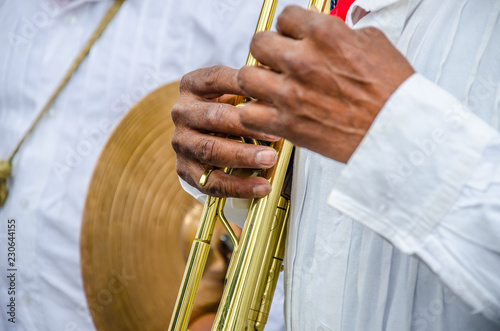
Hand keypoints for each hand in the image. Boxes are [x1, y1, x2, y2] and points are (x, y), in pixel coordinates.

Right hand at [171, 66, 278, 197]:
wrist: (205, 138)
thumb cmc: (228, 110)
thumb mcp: (235, 92)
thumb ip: (252, 87)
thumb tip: (279, 84)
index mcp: (192, 86)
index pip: (217, 79)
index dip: (243, 85)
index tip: (269, 93)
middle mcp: (182, 113)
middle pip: (213, 117)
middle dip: (246, 126)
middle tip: (275, 133)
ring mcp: (182, 142)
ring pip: (210, 150)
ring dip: (243, 156)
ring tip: (270, 159)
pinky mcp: (185, 169)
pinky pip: (212, 181)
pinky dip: (239, 186)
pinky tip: (261, 186)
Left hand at [237, 6, 414, 162]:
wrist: (398, 130)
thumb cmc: (392, 91)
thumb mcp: (373, 43)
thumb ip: (342, 32)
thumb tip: (329, 27)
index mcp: (325, 35)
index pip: (285, 17)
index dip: (289, 28)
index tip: (292, 37)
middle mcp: (302, 60)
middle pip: (259, 43)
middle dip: (268, 50)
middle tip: (277, 61)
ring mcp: (291, 93)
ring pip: (246, 76)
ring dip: (256, 79)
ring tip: (268, 86)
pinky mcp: (287, 124)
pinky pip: (248, 114)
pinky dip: (254, 113)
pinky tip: (267, 112)